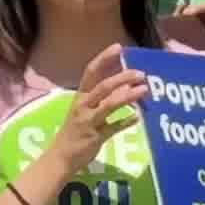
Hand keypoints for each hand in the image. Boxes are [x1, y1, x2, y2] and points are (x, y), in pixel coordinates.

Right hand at [53, 44, 153, 167]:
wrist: (60, 157)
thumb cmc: (74, 131)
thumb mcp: (85, 110)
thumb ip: (103, 99)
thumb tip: (127, 86)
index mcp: (80, 96)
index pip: (91, 72)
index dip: (104, 58)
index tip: (119, 47)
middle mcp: (83, 106)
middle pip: (103, 86)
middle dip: (123, 77)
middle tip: (141, 74)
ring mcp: (89, 121)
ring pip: (109, 104)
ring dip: (128, 96)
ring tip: (144, 90)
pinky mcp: (95, 137)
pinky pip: (114, 128)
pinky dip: (126, 122)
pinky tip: (138, 117)